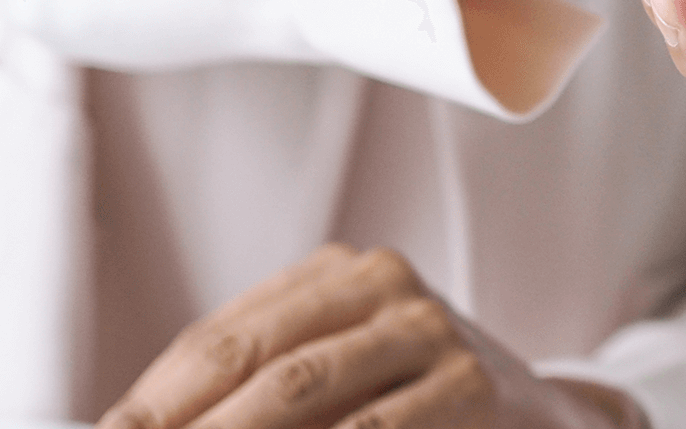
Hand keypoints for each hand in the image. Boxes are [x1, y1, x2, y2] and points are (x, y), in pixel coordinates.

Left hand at [96, 245, 640, 428]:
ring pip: (303, 391)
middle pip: (255, 361)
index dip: (153, 400)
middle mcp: (388, 285)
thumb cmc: (421, 403)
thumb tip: (142, 426)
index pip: (222, 337)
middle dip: (181, 423)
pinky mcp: (472, 387)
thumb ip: (266, 389)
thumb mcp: (346, 373)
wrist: (544, 420)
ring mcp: (433, 331)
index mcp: (343, 272)